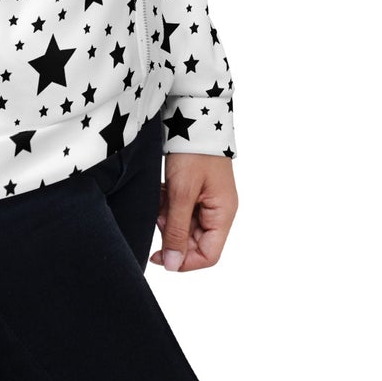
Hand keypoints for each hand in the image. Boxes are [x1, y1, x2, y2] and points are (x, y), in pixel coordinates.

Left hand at [150, 153, 237, 271]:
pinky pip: (181, 208)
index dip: (184, 260)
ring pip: (185, 224)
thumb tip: (174, 265)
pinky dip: (167, 203)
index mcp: (223, 213)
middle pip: (195, 241)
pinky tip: (161, 190)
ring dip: (168, 217)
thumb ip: (176, 230)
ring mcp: (208, 199)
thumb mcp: (181, 193)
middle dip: (172, 232)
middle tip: (158, 215)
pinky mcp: (196, 188)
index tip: (160, 255)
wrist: (191, 115)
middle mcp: (219, 209)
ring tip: (161, 197)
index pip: (208, 255)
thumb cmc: (193, 151)